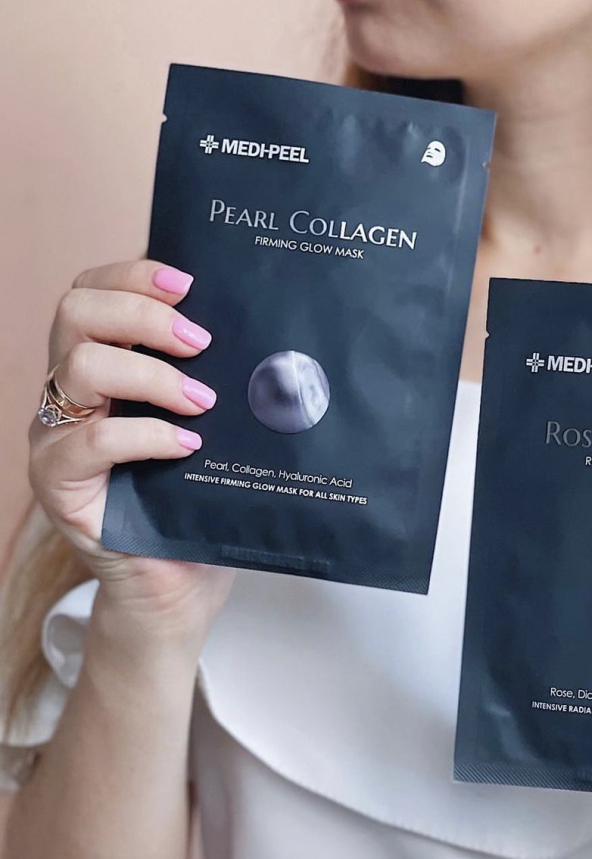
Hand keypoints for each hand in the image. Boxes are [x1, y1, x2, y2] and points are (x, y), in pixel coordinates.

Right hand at [27, 259, 234, 634]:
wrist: (180, 584)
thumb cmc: (197, 499)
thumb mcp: (210, 427)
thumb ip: (213, 378)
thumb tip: (269, 332)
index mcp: (100, 365)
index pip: (93, 291)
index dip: (134, 275)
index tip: (191, 282)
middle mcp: (68, 394)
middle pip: (75, 311)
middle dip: (143, 313)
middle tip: (202, 342)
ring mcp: (55, 437)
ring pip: (79, 367)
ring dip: (150, 374)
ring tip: (203, 401)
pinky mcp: (59, 485)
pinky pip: (90, 442)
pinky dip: (145, 435)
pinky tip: (187, 445)